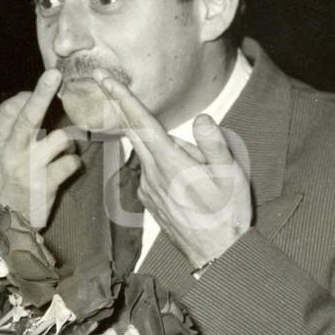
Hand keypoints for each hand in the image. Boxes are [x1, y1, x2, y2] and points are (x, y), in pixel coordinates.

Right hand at [0, 69, 81, 228]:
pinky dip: (73, 163)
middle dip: (42, 94)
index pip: (8, 110)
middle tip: (55, 74)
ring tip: (61, 150)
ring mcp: (29, 170)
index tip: (44, 83)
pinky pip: (71, 163)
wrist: (3, 225)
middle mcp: (10, 154)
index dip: (27, 94)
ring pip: (59, 139)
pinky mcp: (46, 186)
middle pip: (28, 117)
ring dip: (68, 141)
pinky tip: (64, 169)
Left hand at [93, 70, 252, 267]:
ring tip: (193, 168)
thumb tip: (201, 118)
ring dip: (156, 142)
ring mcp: (147, 188)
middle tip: (103, 80)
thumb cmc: (228, 212)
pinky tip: (186, 182)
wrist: (216, 254)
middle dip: (118, 104)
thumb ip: (213, 143)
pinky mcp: (148, 199)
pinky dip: (161, 164)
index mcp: (170, 162)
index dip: (122, 98)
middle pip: (132, 131)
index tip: (105, 80)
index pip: (141, 123)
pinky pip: (151, 171)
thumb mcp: (231, 173)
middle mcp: (151, 173)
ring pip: (147, 152)